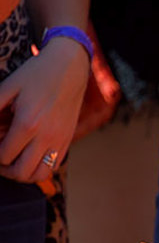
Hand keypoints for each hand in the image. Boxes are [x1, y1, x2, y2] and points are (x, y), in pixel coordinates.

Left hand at [0, 37, 88, 182]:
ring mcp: (59, 140)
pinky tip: (29, 156)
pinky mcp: (67, 140)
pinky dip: (38, 168)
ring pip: (39, 175)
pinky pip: (52, 166)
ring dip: (23, 174)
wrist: (69, 67)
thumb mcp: (8, 86)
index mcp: (28, 123)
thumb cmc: (36, 74)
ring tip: (13, 162)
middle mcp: (46, 136)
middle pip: (21, 171)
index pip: (4, 156)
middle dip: (5, 170)